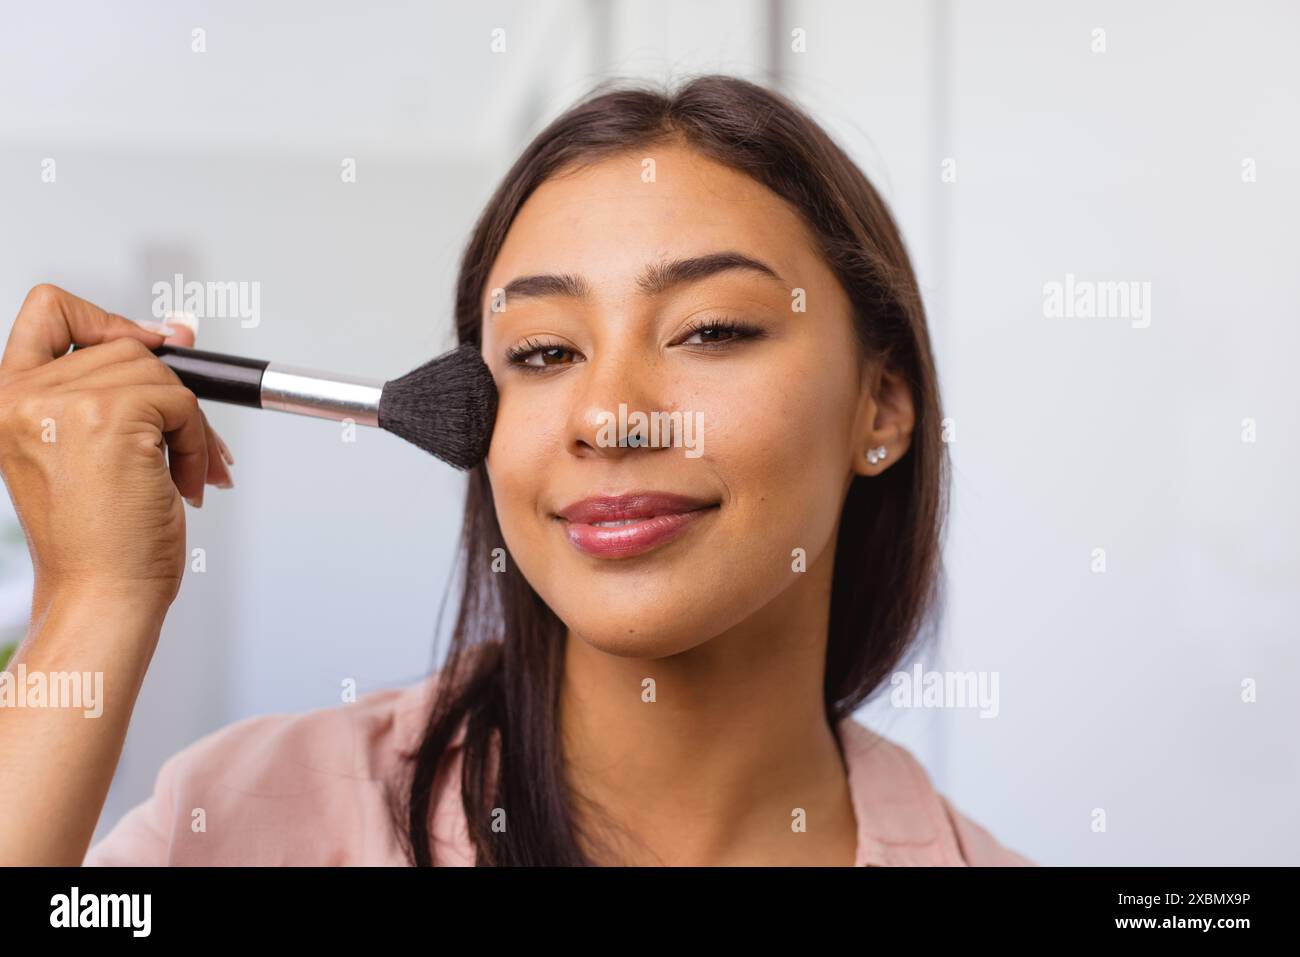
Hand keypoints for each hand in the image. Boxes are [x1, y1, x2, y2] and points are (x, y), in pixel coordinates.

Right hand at [0, 284, 233, 610]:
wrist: (100, 594)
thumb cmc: (98, 540)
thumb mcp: (88, 449)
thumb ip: (116, 388)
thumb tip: (176, 332)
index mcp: (8, 400)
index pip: (49, 311)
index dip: (109, 318)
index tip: (155, 344)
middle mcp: (22, 395)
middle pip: (127, 347)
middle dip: (170, 398)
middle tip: (182, 451)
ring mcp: (63, 402)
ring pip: (160, 373)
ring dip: (189, 426)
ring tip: (181, 475)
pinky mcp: (109, 415)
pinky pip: (182, 401)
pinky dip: (199, 442)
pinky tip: (185, 483)